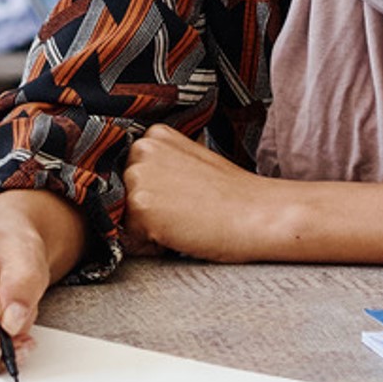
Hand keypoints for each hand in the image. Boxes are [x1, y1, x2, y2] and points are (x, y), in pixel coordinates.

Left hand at [122, 124, 284, 260]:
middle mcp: (141, 149)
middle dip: (146, 211)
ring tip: (185, 221)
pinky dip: (151, 246)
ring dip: (147, 229)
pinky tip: (182, 233)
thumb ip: (160, 168)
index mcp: (154, 135)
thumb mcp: (191, 165)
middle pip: (121, 196)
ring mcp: (138, 176)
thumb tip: (130, 191)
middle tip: (187, 211)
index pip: (129, 175)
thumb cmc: (233, 196)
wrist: (260, 214)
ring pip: (123, 218)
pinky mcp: (140, 206)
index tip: (183, 197)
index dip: (155, 194)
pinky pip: (130, 240)